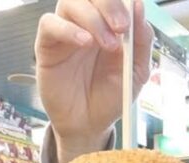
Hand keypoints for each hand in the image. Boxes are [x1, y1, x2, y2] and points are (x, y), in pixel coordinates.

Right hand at [35, 0, 153, 162]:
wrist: (90, 124)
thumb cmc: (111, 96)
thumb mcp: (137, 71)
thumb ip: (142, 40)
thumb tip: (139, 7)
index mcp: (109, 23)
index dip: (121, 0)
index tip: (132, 16)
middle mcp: (86, 22)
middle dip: (109, 4)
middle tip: (122, 26)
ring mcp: (65, 32)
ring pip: (70, 2)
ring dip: (92, 18)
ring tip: (108, 44)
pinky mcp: (46, 46)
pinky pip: (49, 24)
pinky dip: (68, 29)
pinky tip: (84, 43)